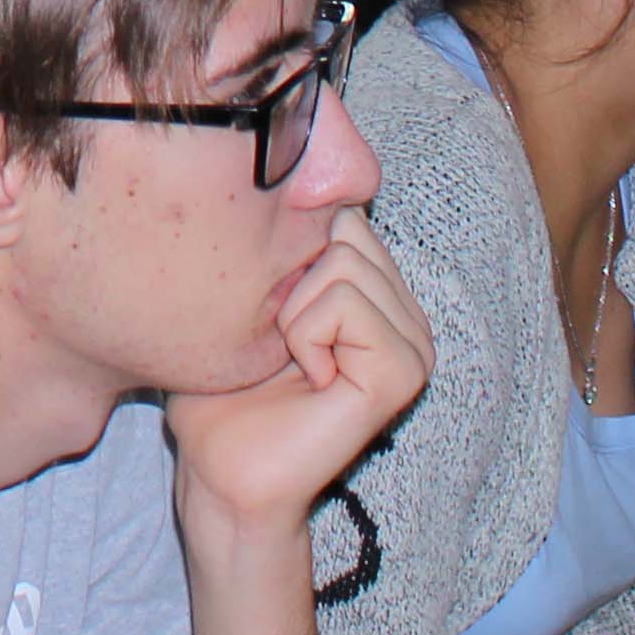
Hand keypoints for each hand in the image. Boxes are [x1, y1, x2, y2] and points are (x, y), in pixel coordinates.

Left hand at [158, 210, 433, 530]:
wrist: (221, 468)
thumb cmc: (220, 386)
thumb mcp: (243, 295)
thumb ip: (272, 238)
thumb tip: (274, 165)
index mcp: (376, 289)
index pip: (339, 208)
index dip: (285, 249)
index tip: (268, 310)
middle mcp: (405, 310)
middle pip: (342, 226)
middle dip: (288, 280)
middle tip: (281, 343)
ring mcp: (414, 341)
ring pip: (343, 260)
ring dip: (292, 312)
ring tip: (292, 362)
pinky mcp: (405, 371)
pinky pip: (346, 304)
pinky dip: (306, 335)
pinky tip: (308, 379)